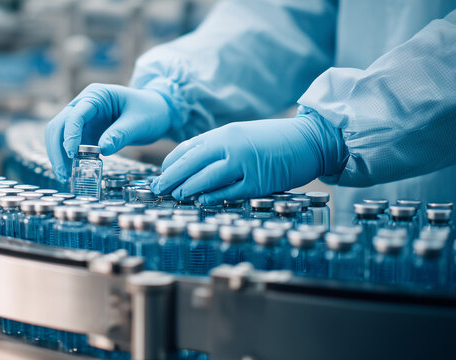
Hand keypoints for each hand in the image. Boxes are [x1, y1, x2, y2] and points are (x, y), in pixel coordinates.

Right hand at [45, 83, 173, 180]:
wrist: (158, 113)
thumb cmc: (150, 111)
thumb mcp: (138, 122)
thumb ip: (120, 134)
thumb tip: (102, 150)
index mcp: (96, 95)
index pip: (75, 114)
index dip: (70, 134)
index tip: (72, 154)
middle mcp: (84, 105)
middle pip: (59, 125)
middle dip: (57, 148)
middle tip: (63, 172)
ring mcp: (84, 120)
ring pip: (60, 136)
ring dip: (59, 155)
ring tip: (65, 176)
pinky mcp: (87, 133)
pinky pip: (72, 146)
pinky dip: (69, 159)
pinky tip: (73, 173)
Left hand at [150, 112, 345, 203]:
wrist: (310, 139)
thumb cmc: (273, 139)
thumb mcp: (241, 134)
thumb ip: (218, 146)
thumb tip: (191, 162)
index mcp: (225, 133)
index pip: (188, 148)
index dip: (172, 163)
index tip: (162, 174)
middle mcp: (231, 146)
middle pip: (191, 163)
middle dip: (171, 177)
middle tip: (157, 189)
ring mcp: (244, 164)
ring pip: (206, 178)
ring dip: (188, 188)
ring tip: (176, 196)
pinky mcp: (258, 182)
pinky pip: (229, 192)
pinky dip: (213, 197)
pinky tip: (202, 201)